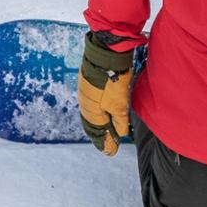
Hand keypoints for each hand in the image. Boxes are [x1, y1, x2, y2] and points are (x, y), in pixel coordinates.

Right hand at [77, 32, 133, 155]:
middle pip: (93, 125)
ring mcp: (87, 93)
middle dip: (102, 136)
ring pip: (94, 114)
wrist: (106, 54)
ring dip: (101, 123)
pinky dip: (101, 112)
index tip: (111, 152)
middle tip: (110, 146)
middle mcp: (85, 105)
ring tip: (109, 131)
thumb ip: (120, 121)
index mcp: (91, 113)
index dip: (104, 143)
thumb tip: (121, 133)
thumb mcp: (119, 105)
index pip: (97, 133)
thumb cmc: (111, 81)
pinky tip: (106, 112)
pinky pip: (95, 104)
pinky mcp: (91, 84)